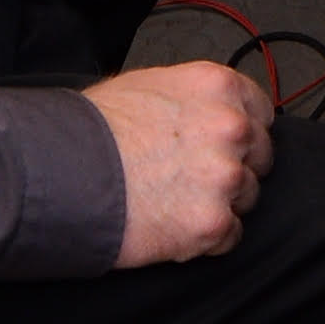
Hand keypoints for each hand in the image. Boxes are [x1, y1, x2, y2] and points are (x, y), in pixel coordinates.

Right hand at [86, 60, 271, 265]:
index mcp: (217, 87)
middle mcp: (231, 127)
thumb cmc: (92, 129)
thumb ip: (192, 98)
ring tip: (174, 200)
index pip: (262, 113)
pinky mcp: (213, 222)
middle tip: (193, 178)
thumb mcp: (147, 85)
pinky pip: (230, 236)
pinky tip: (172, 223)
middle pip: (260, 157)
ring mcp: (225, 177)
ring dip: (219, 203)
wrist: (62, 171)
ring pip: (247, 197)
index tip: (226, 146)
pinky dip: (206, 238)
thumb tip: (204, 112)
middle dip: (233, 168)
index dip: (243, 133)